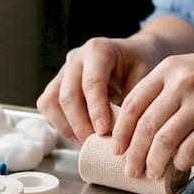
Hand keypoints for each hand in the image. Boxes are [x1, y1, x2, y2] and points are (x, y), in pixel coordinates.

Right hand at [36, 36, 156, 143]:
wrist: (130, 54)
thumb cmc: (138, 64)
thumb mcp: (145, 75)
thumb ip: (132, 98)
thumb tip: (121, 129)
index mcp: (99, 50)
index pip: (91, 82)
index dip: (95, 109)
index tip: (102, 131)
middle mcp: (76, 58)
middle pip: (68, 94)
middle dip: (80, 124)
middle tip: (94, 143)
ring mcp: (63, 70)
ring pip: (51, 102)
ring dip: (67, 126)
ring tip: (86, 141)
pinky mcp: (56, 84)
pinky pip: (48, 106)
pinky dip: (59, 123)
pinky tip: (77, 134)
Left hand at [113, 41, 193, 178]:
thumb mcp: (193, 67)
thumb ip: (168, 88)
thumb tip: (145, 123)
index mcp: (170, 69)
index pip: (132, 104)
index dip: (121, 131)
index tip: (118, 148)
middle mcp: (182, 85)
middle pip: (144, 126)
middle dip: (133, 154)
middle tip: (130, 169)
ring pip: (163, 141)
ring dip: (153, 163)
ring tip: (151, 172)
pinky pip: (190, 150)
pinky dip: (180, 163)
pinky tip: (180, 166)